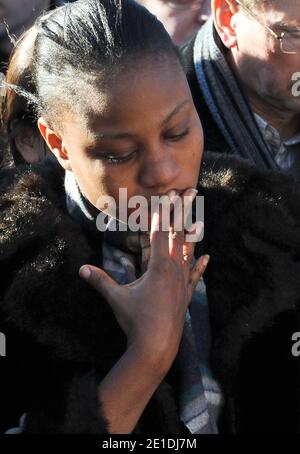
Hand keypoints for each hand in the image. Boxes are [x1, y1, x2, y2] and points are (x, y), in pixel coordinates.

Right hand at [79, 188, 209, 364]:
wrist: (157, 347)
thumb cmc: (136, 321)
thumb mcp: (116, 298)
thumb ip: (100, 281)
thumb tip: (81, 269)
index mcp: (157, 267)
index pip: (158, 233)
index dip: (162, 212)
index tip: (167, 194)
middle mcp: (173, 269)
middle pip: (178, 234)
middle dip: (182, 211)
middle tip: (190, 191)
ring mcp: (182, 282)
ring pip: (188, 251)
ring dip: (192, 233)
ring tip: (198, 216)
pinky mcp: (186, 294)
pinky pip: (194, 276)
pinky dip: (199, 266)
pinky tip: (206, 257)